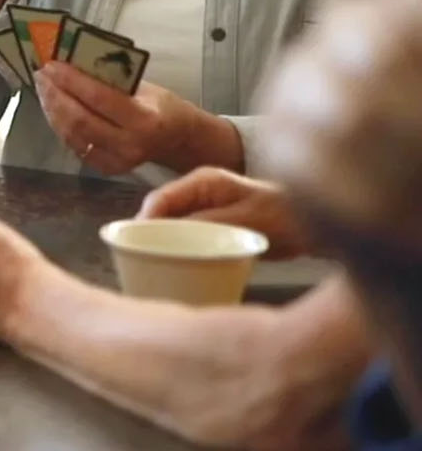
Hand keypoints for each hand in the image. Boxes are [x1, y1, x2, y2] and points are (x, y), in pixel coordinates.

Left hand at [34, 62, 241, 175]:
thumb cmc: (161, 106)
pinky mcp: (105, 168)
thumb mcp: (144, 87)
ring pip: (72, 134)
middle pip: (79, 119)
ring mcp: (117, 160)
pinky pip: (74, 144)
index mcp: (145, 120)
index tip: (52, 64)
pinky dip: (59, 124)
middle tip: (42, 74)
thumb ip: (111, 78)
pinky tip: (53, 107)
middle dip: (55, 95)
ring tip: (43, 87)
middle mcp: (130, 144)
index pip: (99, 98)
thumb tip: (72, 61)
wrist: (177, 140)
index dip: (71, 80)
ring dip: (52, 109)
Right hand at [138, 167, 307, 259]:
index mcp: (203, 182)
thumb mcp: (245, 220)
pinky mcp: (211, 228)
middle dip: (148, 235)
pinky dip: (179, 252)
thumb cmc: (286, 217)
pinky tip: (176, 268)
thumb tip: (168, 233)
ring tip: (154, 266)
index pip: (161, 198)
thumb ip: (206, 223)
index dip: (144, 220)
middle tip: (139, 260)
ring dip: (164, 245)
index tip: (134, 242)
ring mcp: (205, 211)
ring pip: (171, 228)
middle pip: (161, 214)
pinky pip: (186, 239)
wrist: (315, 227)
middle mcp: (199, 193)